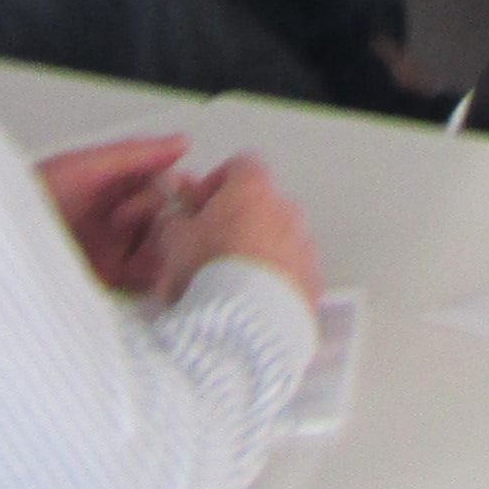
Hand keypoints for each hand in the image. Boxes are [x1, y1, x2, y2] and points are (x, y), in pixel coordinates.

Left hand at [39, 135, 191, 296]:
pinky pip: (144, 277)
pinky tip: (165, 273)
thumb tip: (179, 143)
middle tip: (178, 227)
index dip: (178, 187)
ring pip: (160, 246)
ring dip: (170, 247)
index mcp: (111, 183)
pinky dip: (159, 275)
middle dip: (172, 219)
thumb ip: (133, 155)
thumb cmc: (32, 200)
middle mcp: (115, 215)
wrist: (3, 244)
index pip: (160, 182)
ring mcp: (113, 247)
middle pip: (164, 216)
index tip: (189, 191)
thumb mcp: (83, 168)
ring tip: (174, 250)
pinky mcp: (108, 278)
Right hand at [157, 156, 322, 308]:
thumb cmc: (207, 269)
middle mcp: (286, 211)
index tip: (200, 205)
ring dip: (258, 249)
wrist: (246, 323)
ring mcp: (304, 246)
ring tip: (232, 280)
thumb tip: (175, 209)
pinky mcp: (313, 281)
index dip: (217, 182)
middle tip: (212, 245)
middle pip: (262, 204)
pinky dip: (275, 278)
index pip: (241, 165)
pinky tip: (254, 300)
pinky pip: (292, 270)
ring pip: (279, 238)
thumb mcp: (174, 239)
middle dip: (239, 219)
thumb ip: (174, 216)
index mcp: (253, 190)